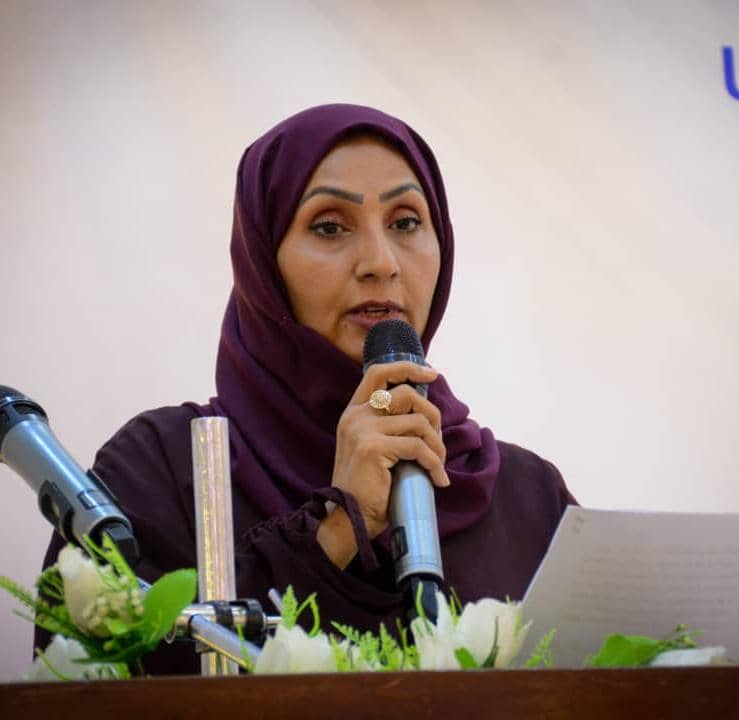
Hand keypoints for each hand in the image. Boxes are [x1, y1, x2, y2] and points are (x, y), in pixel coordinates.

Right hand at [317, 361, 448, 568]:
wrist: (348, 518)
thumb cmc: (368, 487)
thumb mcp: (373, 447)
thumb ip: (389, 426)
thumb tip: (425, 413)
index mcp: (353, 412)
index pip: (378, 373)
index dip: (407, 368)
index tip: (432, 374)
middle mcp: (355, 416)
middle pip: (406, 394)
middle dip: (432, 415)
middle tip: (437, 441)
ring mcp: (362, 430)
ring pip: (417, 422)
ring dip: (436, 445)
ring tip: (438, 465)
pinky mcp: (372, 448)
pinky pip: (418, 447)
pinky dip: (435, 464)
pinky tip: (438, 479)